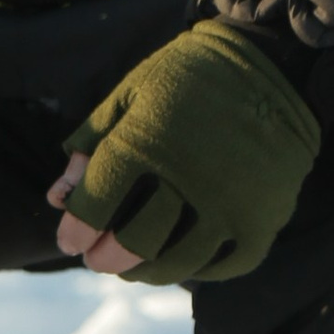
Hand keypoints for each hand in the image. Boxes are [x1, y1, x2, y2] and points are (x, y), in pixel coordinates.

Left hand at [50, 21, 320, 287]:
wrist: (276, 62)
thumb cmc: (193, 75)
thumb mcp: (133, 92)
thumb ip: (92, 142)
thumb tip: (58, 198)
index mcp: (145, 141)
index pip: (94, 206)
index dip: (75, 230)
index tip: (70, 240)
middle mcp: (187, 177)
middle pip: (132, 243)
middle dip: (105, 258)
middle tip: (98, 259)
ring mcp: (229, 202)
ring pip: (176, 262)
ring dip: (145, 271)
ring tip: (134, 267)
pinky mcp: (263, 218)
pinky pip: (225, 264)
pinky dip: (199, 269)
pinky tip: (183, 260)